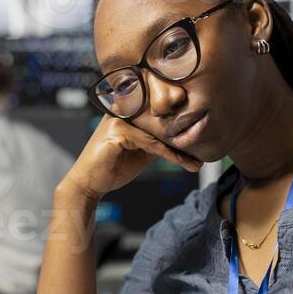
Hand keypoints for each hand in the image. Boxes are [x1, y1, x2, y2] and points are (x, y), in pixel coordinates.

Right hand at [63, 114, 203, 200]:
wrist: (89, 184)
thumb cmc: (112, 167)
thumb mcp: (141, 152)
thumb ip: (156, 141)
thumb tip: (181, 139)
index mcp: (127, 110)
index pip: (158, 114)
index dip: (179, 125)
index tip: (200, 137)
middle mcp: (122, 109)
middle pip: (161, 121)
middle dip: (183, 136)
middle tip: (204, 149)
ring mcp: (119, 119)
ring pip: (158, 133)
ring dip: (180, 148)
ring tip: (197, 161)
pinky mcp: (118, 132)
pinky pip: (150, 143)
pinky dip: (169, 154)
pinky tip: (184, 163)